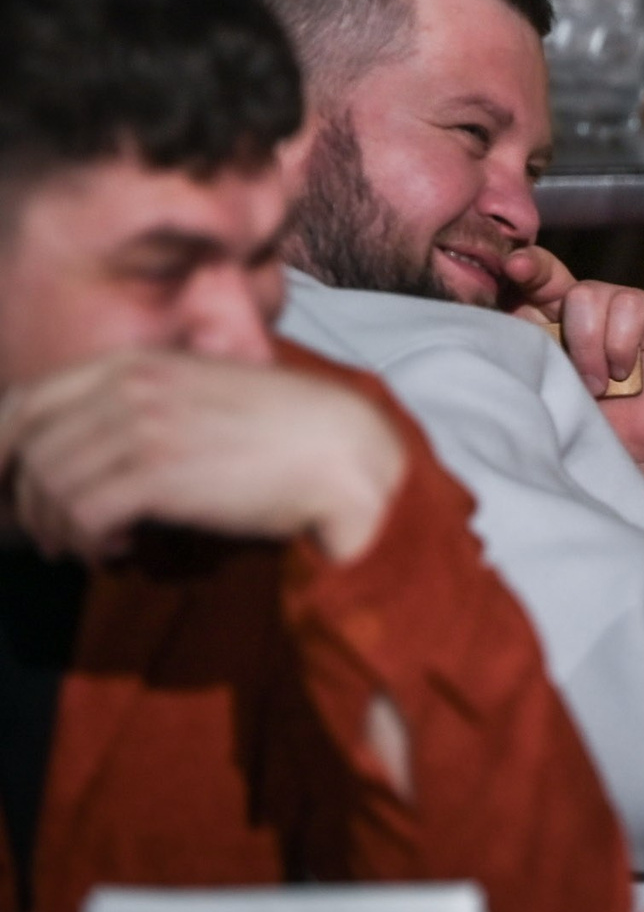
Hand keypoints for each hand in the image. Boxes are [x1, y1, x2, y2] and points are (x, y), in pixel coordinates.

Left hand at [0, 352, 405, 564]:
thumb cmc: (281, 431)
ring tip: (94, 547)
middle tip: (46, 538)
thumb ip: (144, 404)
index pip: (25, 401)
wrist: (341, 452)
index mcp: (135, 362)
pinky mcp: (158, 473)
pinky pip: (83, 516)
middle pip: (28, 448)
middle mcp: (129, 387)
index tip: (5, 489)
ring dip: (61, 531)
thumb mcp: (202, 394)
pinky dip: (91, 543)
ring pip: (50, 487)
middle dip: (23, 502)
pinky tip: (122, 549)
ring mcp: (143, 427)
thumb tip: (87, 452)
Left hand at [503, 247, 643, 492]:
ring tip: (597, 386)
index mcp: (545, 329)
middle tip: (519, 268)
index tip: (505, 265)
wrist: (641, 459)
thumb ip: (531, 354)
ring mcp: (617, 312)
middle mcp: (577, 314)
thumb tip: (508, 319)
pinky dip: (621, 345)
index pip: (524, 292)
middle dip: (534, 269)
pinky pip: (629, 307)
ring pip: (587, 294)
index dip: (514, 273)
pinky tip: (624, 374)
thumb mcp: (547, 392)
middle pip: (551, 274)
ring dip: (587, 345)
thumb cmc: (587, 431)